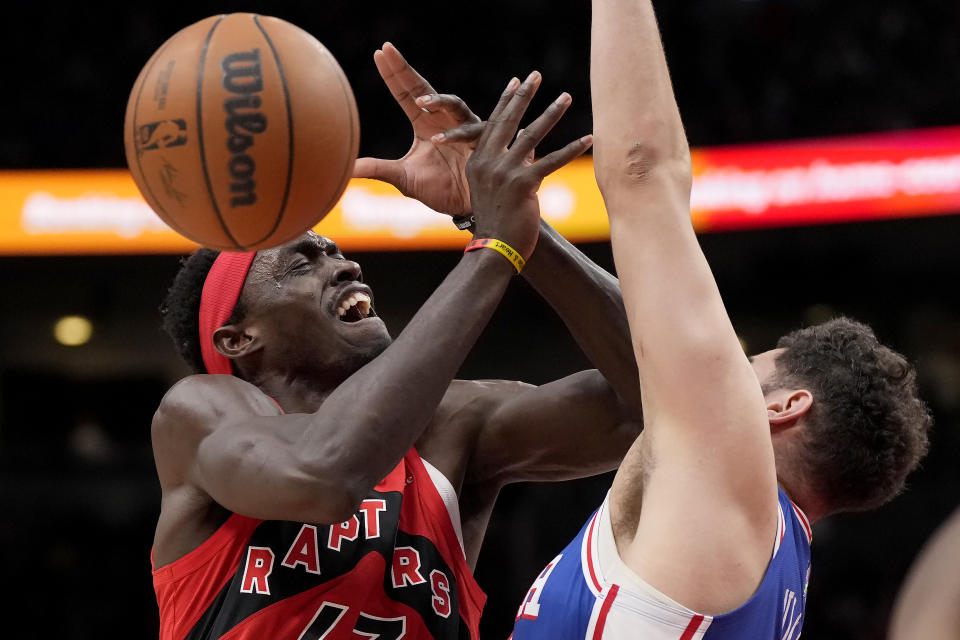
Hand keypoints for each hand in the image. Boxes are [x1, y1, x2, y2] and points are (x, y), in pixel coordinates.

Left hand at [353, 43, 480, 215]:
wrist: (466, 206)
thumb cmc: (438, 188)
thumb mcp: (402, 178)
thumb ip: (376, 169)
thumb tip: (345, 169)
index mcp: (424, 123)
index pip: (405, 93)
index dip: (393, 74)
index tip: (378, 53)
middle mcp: (444, 120)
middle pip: (424, 89)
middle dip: (407, 70)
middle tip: (389, 52)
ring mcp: (464, 129)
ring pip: (453, 105)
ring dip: (437, 101)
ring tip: (420, 101)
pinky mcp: (480, 145)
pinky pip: (469, 134)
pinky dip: (454, 135)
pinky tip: (438, 140)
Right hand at [465, 71, 592, 258]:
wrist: (494, 248)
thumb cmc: (497, 222)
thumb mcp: (494, 189)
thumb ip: (507, 164)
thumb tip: (527, 144)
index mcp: (477, 161)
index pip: (493, 123)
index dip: (506, 101)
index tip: (517, 81)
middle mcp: (488, 163)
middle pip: (509, 121)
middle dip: (524, 95)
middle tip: (537, 74)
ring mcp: (505, 173)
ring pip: (532, 135)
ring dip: (551, 114)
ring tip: (566, 96)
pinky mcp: (524, 186)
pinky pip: (552, 162)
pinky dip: (572, 149)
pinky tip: (588, 138)